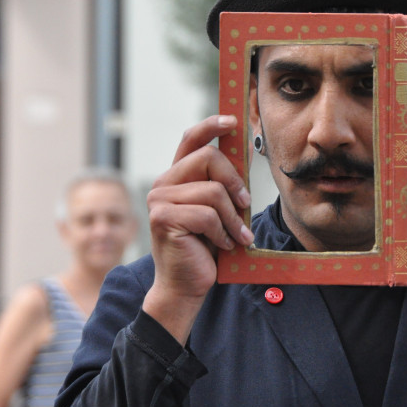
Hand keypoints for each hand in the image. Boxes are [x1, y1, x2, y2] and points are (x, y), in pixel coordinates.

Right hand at [142, 115, 252, 342]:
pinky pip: (207, 215)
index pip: (190, 139)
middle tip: (245, 203)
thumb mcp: (219, 209)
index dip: (211, 125)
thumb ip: (225, 182)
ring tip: (235, 235)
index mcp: (177, 178)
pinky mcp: (163, 219)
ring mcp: (159, 200)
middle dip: (234, 181)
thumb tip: (247, 149)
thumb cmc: (205, 247)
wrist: (185, 285)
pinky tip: (222, 244)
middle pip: (208, 158)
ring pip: (212, 191)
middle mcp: (163, 184)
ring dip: (232, 217)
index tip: (232, 121)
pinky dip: (222, 232)